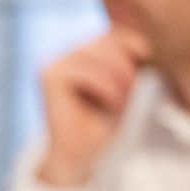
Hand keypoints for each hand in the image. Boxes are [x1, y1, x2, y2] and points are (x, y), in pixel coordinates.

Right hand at [34, 29, 149, 187]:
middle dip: (125, 66)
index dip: (133, 51)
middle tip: (126, 96)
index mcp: (79, 52)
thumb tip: (141, 38)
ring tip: (118, 101)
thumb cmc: (102, 122)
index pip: (114, 33)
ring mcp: (53, 62)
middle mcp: (63, 54)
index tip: (134, 82)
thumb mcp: (124, 82)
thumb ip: (127, 56)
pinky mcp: (49, 75)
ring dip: (118, 78)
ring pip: (100, 52)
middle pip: (107, 38)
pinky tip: (106, 104)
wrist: (79, 157)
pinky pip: (89, 70)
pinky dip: (106, 88)